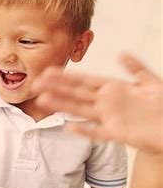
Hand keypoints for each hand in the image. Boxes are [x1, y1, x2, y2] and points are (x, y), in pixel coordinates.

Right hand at [33, 53, 162, 152]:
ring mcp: (110, 118)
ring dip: (62, 105)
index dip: (66, 76)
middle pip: (76, 93)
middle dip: (56, 88)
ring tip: (43, 100)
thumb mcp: (152, 82)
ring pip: (81, 110)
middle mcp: (107, 102)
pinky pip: (97, 133)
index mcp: (113, 88)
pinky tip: (69, 127)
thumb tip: (121, 53)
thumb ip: (136, 68)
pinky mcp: (118, 134)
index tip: (47, 71)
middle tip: (35, 84)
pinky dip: (84, 131)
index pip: (84, 80)